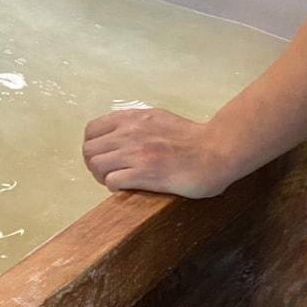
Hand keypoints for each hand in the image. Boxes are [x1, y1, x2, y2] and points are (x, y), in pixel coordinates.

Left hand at [82, 107, 234, 198]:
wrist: (217, 150)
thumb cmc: (192, 138)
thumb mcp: (158, 118)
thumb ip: (136, 123)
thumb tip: (119, 133)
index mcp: (132, 118)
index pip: (91, 130)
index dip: (94, 147)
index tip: (105, 157)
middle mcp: (129, 132)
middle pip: (89, 150)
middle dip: (95, 165)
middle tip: (110, 173)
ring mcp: (136, 152)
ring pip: (96, 165)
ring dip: (102, 177)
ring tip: (118, 181)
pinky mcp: (144, 173)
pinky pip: (112, 181)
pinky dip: (115, 187)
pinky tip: (129, 188)